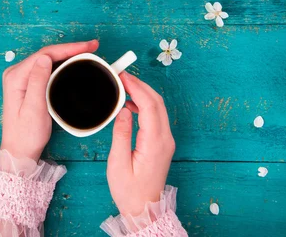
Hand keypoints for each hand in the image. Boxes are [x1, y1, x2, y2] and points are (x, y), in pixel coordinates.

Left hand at [1, 40, 98, 161]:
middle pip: (47, 54)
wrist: (19, 150)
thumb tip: (45, 58)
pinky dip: (62, 64)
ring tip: (87, 52)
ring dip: (67, 55)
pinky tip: (73, 63)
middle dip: (70, 49)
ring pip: (48, 60)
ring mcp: (21, 78)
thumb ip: (38, 82)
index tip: (88, 47)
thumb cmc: (26, 134)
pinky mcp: (28, 84)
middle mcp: (16, 74)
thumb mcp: (34, 109)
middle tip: (93, 47)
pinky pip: (47, 68)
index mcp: (16, 77)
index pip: (45, 55)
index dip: (68, 48)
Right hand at [106, 72, 174, 216]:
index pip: (149, 106)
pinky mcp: (163, 143)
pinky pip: (157, 117)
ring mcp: (166, 141)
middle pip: (157, 102)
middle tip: (122, 76)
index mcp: (154, 143)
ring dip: (144, 93)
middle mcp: (165, 139)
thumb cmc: (129, 191)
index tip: (122, 77)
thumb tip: (123, 110)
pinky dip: (145, 105)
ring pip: (159, 108)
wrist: (143, 209)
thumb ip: (121, 134)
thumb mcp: (118, 163)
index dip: (136, 88)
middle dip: (141, 85)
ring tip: (124, 86)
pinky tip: (131, 104)